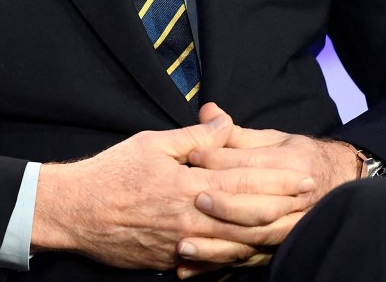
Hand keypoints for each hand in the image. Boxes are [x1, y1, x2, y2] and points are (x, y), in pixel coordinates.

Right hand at [31, 110, 315, 270]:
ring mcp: (182, 243)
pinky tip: (255, 251)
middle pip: (250, 216)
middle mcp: (190, 216)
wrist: (75, 212)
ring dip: (269, 234)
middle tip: (311, 201)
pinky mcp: (172, 260)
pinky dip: (238, 257)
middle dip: (284, 208)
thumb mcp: (152, 143)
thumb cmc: (111, 172)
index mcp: (188, 184)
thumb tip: (224, 123)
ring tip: (294, 225)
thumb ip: (194, 137)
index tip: (303, 175)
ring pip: (237, 243)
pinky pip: (214, 262)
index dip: (278, 179)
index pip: (244, 181)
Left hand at [173, 103, 363, 275]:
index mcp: (293, 165)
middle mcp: (296, 202)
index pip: (253, 165)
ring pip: (254, 239)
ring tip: (184, 245)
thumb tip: (207, 110)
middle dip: (225, 205)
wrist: (335, 184)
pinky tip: (191, 270)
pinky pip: (248, 261)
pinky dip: (219, 267)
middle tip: (194, 198)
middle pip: (257, 207)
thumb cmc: (297, 158)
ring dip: (217, 245)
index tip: (191, 156)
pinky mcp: (278, 250)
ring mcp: (289, 229)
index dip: (220, 160)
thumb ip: (235, 133)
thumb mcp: (272, 139)